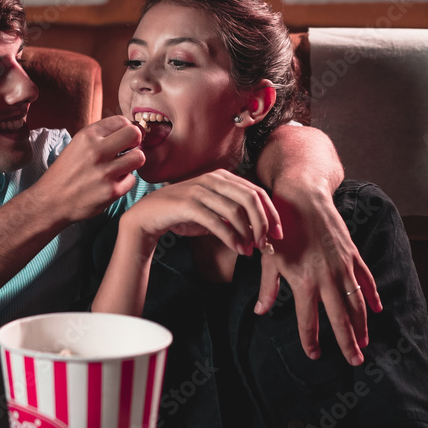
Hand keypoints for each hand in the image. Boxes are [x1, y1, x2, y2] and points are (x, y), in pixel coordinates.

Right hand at [33, 116, 144, 223]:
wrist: (51, 202)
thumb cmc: (66, 173)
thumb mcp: (77, 145)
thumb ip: (99, 136)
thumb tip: (127, 129)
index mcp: (87, 136)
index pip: (121, 121)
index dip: (126, 129)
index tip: (124, 138)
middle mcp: (97, 151)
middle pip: (135, 134)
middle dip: (136, 141)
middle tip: (129, 150)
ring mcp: (105, 172)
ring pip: (139, 157)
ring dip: (133, 162)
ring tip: (121, 167)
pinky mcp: (112, 192)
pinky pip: (132, 179)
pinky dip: (125, 181)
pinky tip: (113, 183)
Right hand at [119, 169, 281, 254]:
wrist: (149, 216)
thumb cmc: (183, 214)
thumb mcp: (213, 212)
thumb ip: (234, 216)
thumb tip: (261, 233)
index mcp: (222, 177)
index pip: (256, 191)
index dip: (271, 213)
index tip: (278, 233)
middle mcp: (213, 179)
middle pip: (250, 198)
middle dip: (264, 222)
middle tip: (268, 242)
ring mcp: (200, 190)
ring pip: (236, 210)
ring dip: (248, 233)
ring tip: (251, 250)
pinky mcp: (188, 204)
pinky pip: (217, 221)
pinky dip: (232, 237)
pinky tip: (238, 249)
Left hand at [255, 189, 382, 365]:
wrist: (302, 198)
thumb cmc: (280, 229)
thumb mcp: (268, 259)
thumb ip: (268, 288)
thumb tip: (260, 312)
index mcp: (303, 281)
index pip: (308, 320)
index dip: (311, 341)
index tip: (315, 355)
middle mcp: (326, 277)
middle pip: (340, 318)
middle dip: (347, 342)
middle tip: (355, 362)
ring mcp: (342, 266)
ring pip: (356, 302)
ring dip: (362, 325)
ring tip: (364, 343)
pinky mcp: (352, 254)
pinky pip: (366, 279)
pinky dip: (372, 295)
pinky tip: (377, 310)